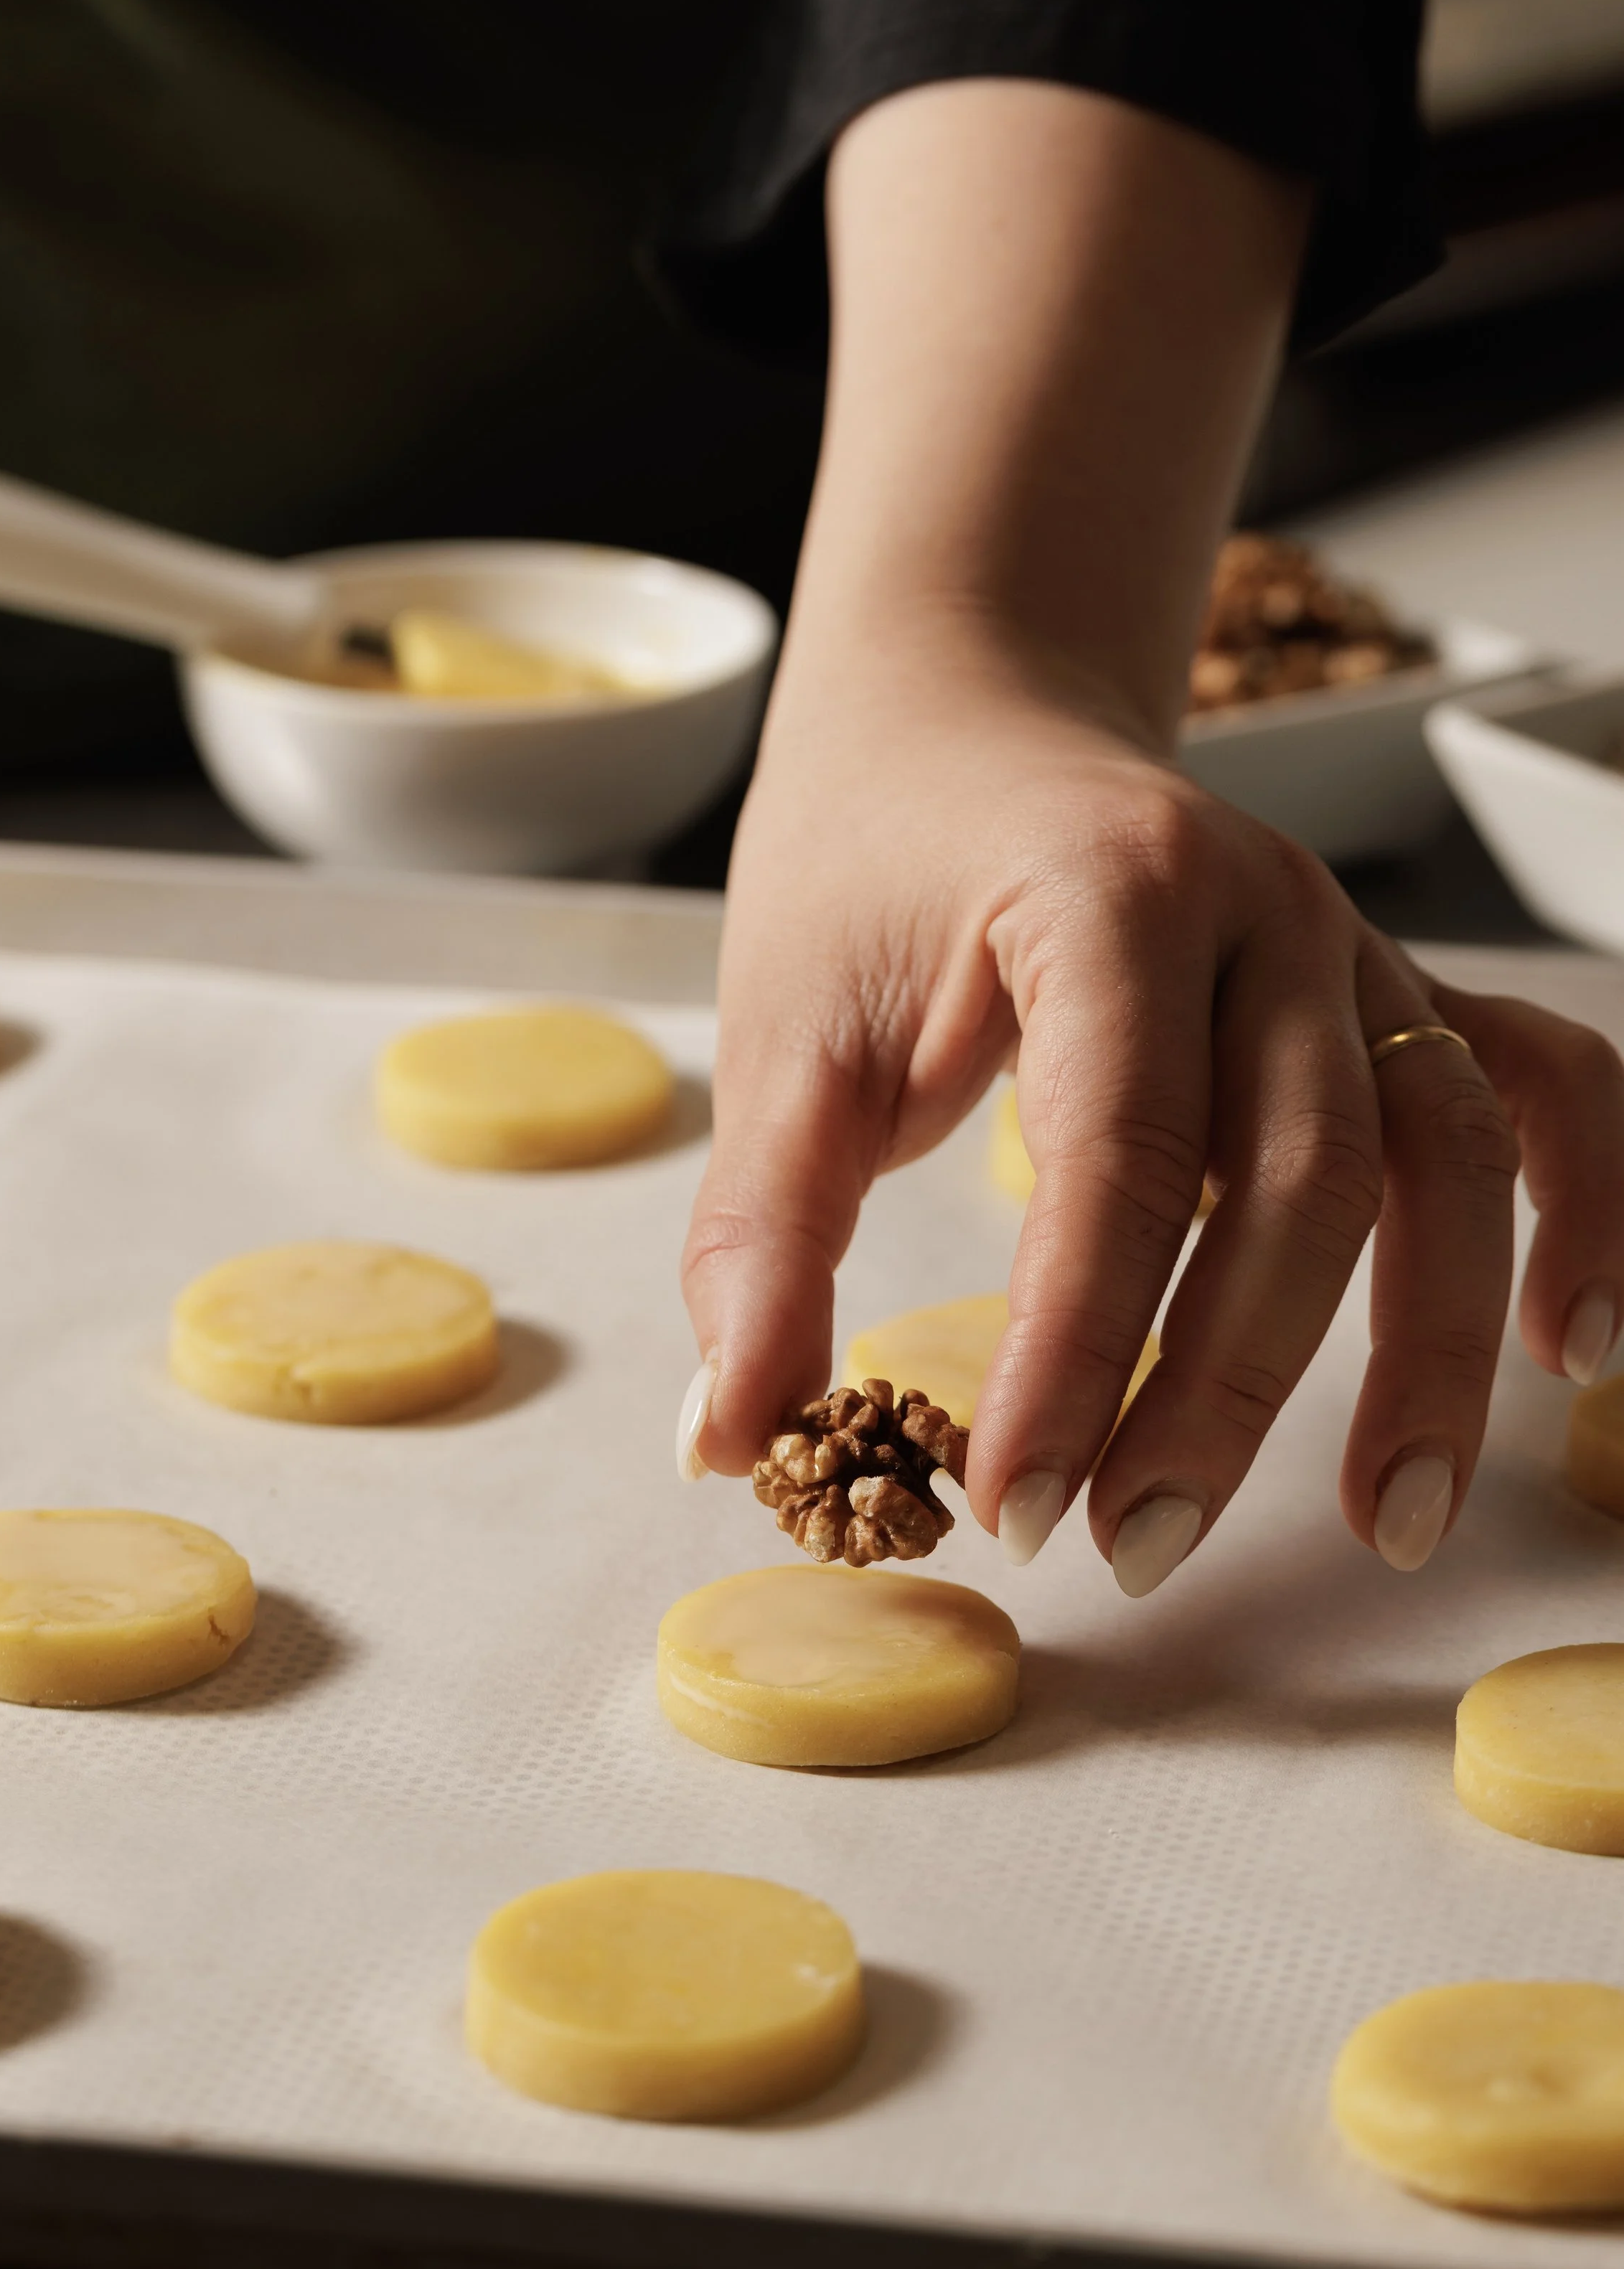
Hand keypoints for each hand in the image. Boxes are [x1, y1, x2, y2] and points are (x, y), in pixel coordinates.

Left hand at [678, 611, 1623, 1591]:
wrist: (964, 718)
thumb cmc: (871, 870)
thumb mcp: (783, 1037)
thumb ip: (759, 1238)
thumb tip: (730, 1445)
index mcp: (1106, 895)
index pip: (1117, 1155)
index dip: (1072, 1352)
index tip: (1013, 1502)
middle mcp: (1264, 912)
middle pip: (1303, 1175)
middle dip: (1224, 1390)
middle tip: (1135, 1550)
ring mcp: (1350, 946)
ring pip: (1447, 1155)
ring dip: (1428, 1350)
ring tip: (1391, 1525)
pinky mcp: (1390, 990)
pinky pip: (1540, 1089)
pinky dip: (1588, 1208)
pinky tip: (1567, 1351)